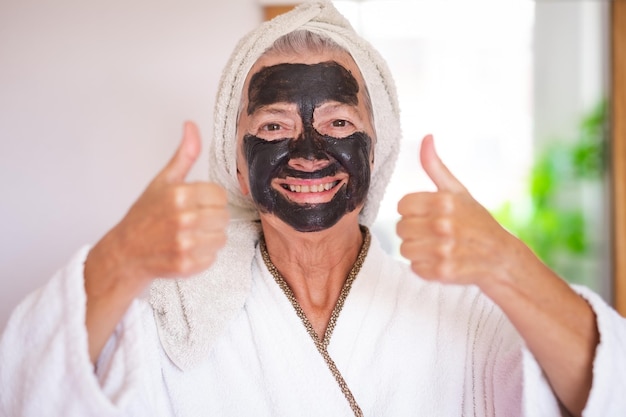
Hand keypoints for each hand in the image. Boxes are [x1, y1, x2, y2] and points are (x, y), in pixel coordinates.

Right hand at [86, 121, 228, 295]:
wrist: (125, 252)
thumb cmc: (145, 215)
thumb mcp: (163, 180)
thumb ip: (184, 155)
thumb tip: (191, 126)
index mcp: (179, 195)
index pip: (220, 195)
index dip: (209, 199)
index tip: (194, 203)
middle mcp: (183, 219)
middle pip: (223, 216)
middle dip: (210, 218)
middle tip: (190, 220)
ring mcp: (184, 244)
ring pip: (221, 237)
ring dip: (208, 237)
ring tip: (188, 235)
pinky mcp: (186, 265)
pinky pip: (213, 257)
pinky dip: (202, 256)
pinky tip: (185, 249)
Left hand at [396, 134, 517, 288]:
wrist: (501, 258)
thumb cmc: (476, 221)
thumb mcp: (458, 191)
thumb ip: (435, 166)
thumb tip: (426, 137)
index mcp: (444, 201)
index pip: (402, 205)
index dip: (413, 211)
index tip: (428, 215)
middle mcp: (443, 225)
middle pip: (401, 228)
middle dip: (414, 231)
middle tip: (434, 233)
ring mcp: (444, 249)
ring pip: (405, 249)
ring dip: (418, 250)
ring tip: (437, 247)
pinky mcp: (444, 272)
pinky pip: (415, 268)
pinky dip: (425, 268)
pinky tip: (441, 261)